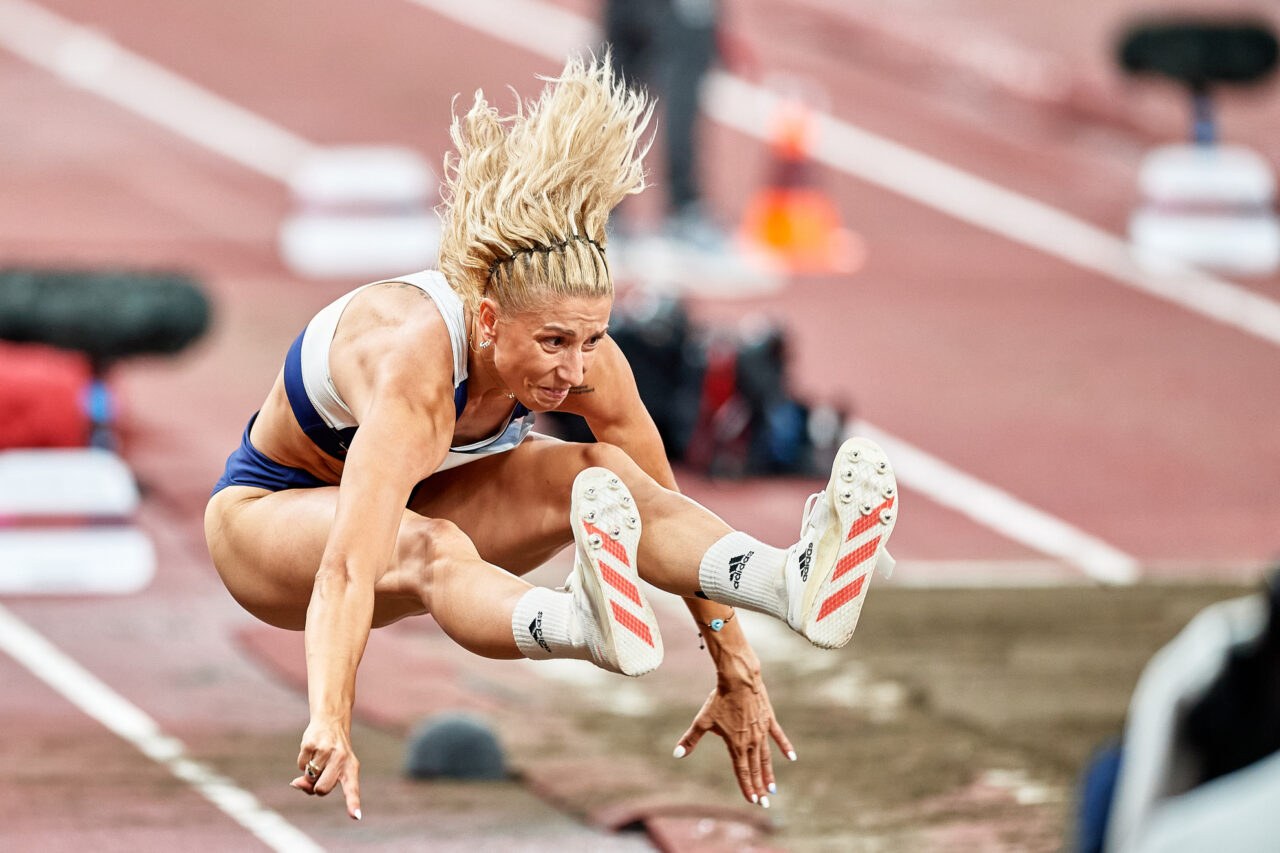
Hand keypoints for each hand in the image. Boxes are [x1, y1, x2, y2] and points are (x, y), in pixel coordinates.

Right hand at [290, 718, 362, 819]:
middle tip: (319, 773)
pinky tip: (311, 750)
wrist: (332, 720)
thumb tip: (296, 784)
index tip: (356, 817)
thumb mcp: (333, 769)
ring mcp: (326, 750)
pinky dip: (302, 761)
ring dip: (309, 772)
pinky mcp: (312, 743)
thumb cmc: (333, 753)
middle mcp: (341, 758)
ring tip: (318, 758)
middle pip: (322, 789)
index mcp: (351, 768)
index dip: (353, 803)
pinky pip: (300, 764)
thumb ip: (317, 783)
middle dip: (315, 787)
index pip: (352, 789)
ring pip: (309, 777)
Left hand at [673, 674, 795, 806]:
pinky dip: (785, 747)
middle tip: (765, 803)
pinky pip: (778, 736)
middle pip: (755, 768)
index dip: (747, 787)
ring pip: (766, 757)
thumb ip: (691, 739)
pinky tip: (791, 757)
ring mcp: (762, 731)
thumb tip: (677, 754)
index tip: (752, 800)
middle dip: (759, 787)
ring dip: (769, 773)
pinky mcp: (768, 720)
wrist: (738, 680)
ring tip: (773, 788)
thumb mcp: (703, 721)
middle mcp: (751, 741)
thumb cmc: (719, 699)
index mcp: (736, 744)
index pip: (741, 771)